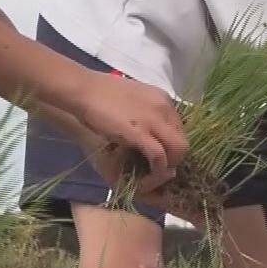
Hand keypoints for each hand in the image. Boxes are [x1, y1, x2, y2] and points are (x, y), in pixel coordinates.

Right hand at [70, 71, 187, 190]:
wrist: (83, 89)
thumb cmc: (101, 92)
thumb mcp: (133, 97)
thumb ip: (145, 110)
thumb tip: (146, 124)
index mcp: (163, 99)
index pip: (180, 129)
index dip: (171, 146)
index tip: (160, 155)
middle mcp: (164, 108)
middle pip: (183, 141)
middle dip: (174, 159)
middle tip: (158, 168)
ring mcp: (154, 120)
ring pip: (178, 150)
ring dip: (169, 167)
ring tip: (153, 174)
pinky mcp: (140, 133)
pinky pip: (159, 157)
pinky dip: (156, 172)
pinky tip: (145, 178)